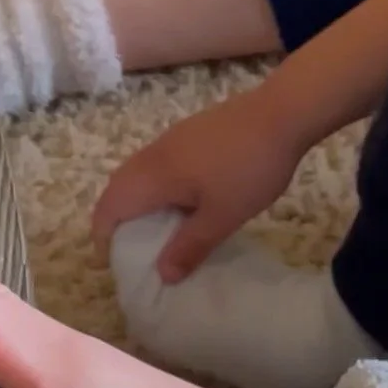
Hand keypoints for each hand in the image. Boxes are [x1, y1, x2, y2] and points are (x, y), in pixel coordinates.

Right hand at [89, 86, 304, 280]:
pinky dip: (160, 187)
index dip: (104, 236)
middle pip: (119, 187)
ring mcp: (174, 138)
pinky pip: (161, 163)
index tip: (117, 263)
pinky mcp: (193, 132)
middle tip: (138, 250)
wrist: (283, 111)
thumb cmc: (249, 168)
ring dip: (140, 202)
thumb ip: (190, 246)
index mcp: (154, 175)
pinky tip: (189, 200)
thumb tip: (162, 275)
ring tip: (163, 230)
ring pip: (141, 173)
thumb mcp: (223, 216)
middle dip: (118, 220)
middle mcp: (155, 153)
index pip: (108, 206)